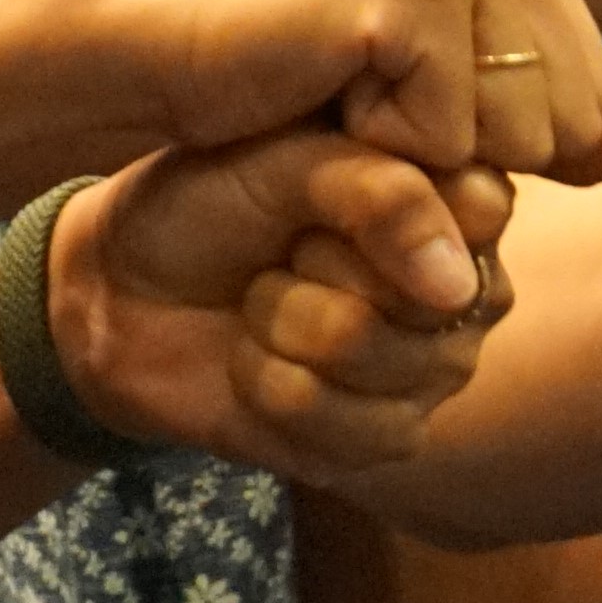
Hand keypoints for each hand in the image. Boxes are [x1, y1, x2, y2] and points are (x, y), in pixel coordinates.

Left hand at [48, 127, 516, 478]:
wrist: (123, 293)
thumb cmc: (207, 206)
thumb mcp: (279, 161)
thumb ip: (376, 191)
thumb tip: (452, 286)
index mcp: (458, 201)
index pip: (478, 206)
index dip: (376, 199)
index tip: (315, 187)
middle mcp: (465, 291)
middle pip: (420, 286)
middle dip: (310, 262)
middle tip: (280, 253)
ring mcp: (433, 374)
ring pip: (365, 348)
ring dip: (276, 322)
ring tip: (261, 305)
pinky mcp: (386, 441)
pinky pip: (335, 422)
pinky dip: (264, 384)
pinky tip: (253, 363)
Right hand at [102, 0, 601, 185]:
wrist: (153, 43)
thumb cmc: (289, 73)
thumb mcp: (440, 102)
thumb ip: (551, 126)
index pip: (592, 102)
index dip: (495, 141)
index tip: (401, 92)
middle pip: (569, 121)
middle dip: (467, 150)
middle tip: (368, 98)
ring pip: (520, 137)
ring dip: (425, 153)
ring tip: (347, 93)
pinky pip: (450, 138)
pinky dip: (381, 148)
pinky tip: (322, 92)